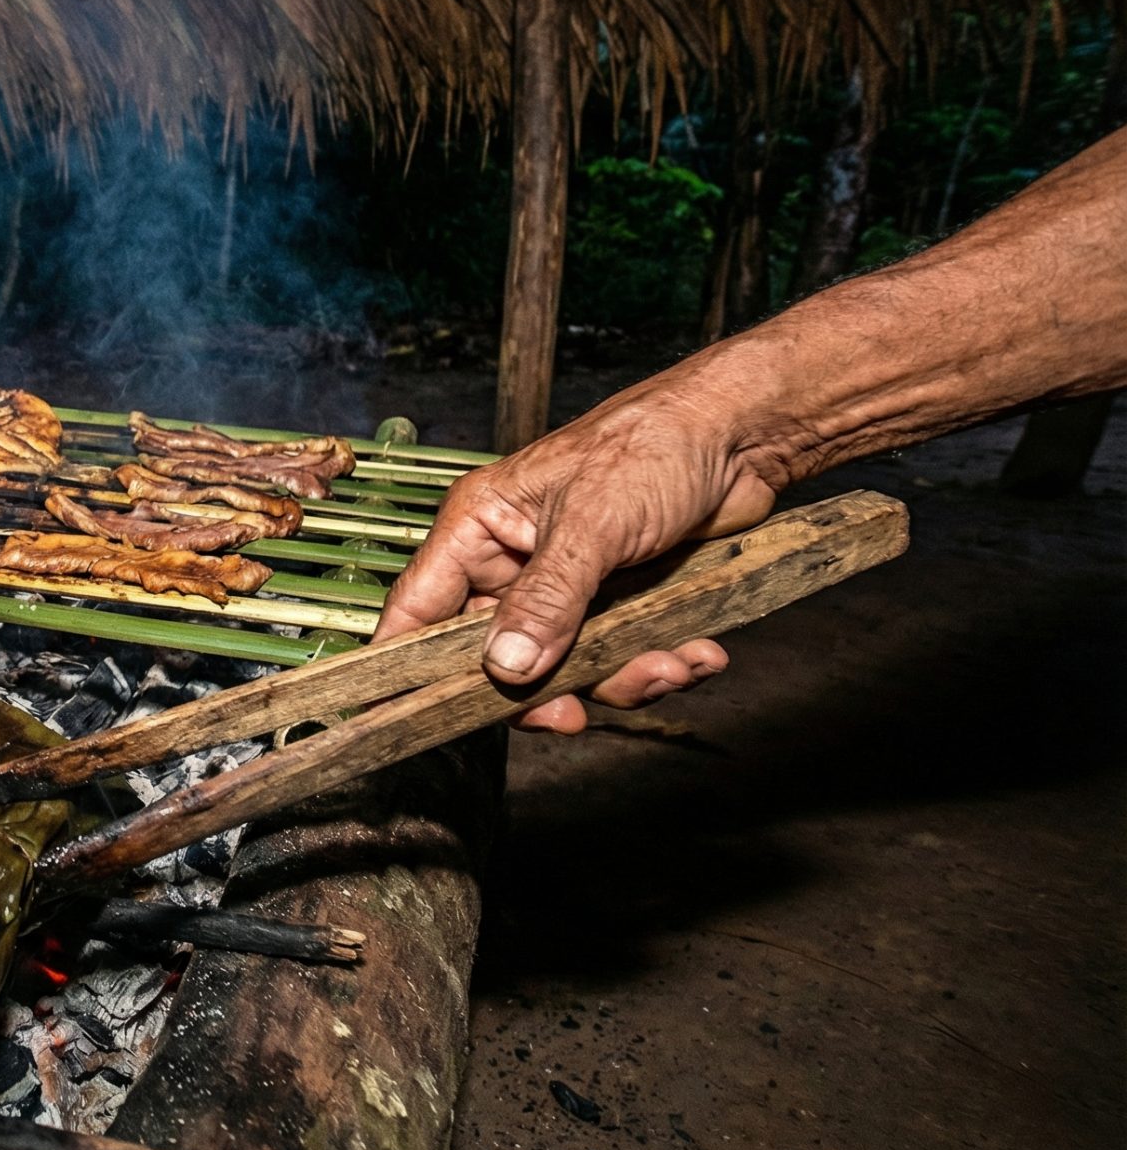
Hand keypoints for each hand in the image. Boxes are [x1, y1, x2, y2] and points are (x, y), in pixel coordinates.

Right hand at [374, 387, 782, 732]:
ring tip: (666, 666)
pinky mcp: (616, 601)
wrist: (741, 435)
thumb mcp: (592, 523)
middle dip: (540, 689)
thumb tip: (504, 666)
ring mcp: (565, 586)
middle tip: (570, 713)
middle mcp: (512, 561)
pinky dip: (656, 663)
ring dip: (618, 677)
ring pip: (563, 666)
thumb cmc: (654, 444)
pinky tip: (693, 653)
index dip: (407, 664)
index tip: (410, 715)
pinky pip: (618, 656)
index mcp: (479, 527)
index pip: (417, 608)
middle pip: (494, 656)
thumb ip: (546, 599)